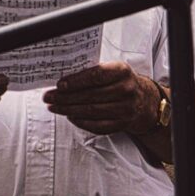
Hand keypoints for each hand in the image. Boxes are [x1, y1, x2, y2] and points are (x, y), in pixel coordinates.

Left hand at [43, 62, 160, 135]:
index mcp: (122, 71)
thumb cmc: (122, 82)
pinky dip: (81, 122)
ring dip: (68, 110)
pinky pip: (98, 125)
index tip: (59, 85)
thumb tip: (64, 80)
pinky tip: (70, 116)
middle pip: (90, 96)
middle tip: (49, 97)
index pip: (96, 76)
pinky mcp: (122, 124)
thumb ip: (93, 72)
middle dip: (65, 97)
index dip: (76, 81)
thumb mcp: (113, 70)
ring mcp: (125, 109)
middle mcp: (126, 90)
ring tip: (54, 107)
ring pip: (91, 111)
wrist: (145, 101)